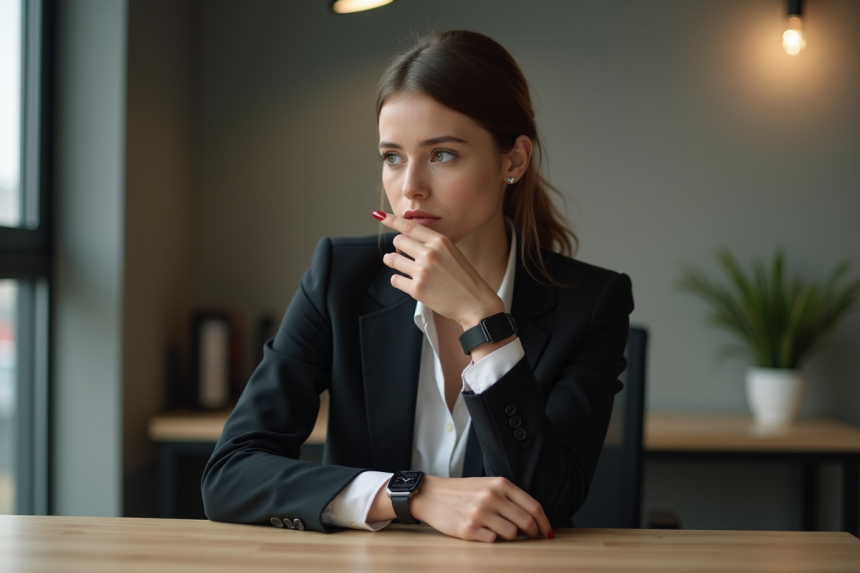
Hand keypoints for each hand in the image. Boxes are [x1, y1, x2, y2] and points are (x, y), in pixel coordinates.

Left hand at [373, 211, 502, 329]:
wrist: (475, 303)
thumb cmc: (463, 277)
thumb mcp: (452, 252)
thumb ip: (431, 244)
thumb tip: (403, 238)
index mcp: (440, 241)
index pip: (409, 226)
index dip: (392, 220)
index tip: (379, 216)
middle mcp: (430, 254)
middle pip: (398, 241)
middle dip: (398, 247)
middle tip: (403, 254)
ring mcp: (423, 272)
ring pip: (392, 259)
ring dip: (391, 261)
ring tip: (396, 263)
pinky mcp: (417, 290)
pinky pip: (395, 279)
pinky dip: (398, 280)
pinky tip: (406, 282)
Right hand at [410, 475, 552, 542]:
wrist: (432, 495)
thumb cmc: (462, 491)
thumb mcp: (487, 485)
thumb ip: (509, 497)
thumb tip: (533, 517)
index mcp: (500, 484)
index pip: (533, 506)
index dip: (544, 522)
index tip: (547, 532)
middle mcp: (492, 497)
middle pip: (526, 522)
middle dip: (532, 533)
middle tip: (530, 537)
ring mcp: (480, 513)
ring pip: (511, 534)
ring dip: (511, 537)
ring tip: (501, 532)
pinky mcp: (468, 529)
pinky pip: (493, 541)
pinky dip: (492, 540)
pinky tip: (484, 533)